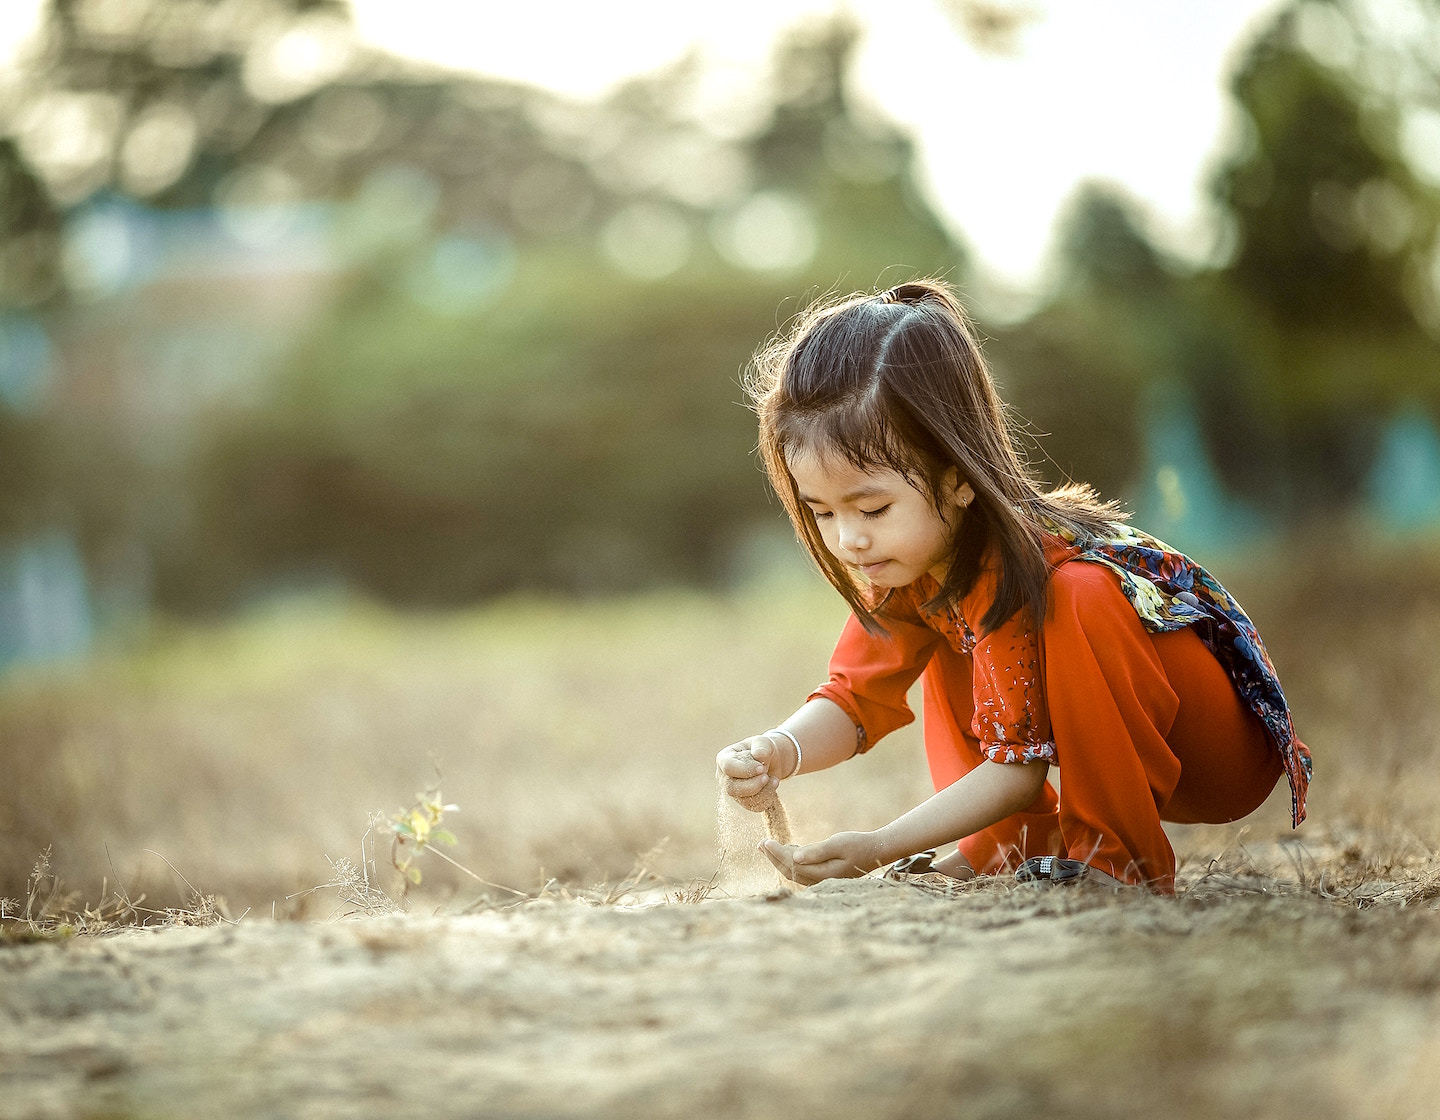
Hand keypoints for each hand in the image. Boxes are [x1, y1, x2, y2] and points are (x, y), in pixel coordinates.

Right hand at [716, 734, 793, 811]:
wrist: (770, 761)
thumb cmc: (762, 749)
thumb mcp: (763, 742)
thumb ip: (761, 745)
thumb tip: (759, 755)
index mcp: (724, 758)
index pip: (728, 767)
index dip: (745, 769)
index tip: (761, 767)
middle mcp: (724, 777)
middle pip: (731, 788)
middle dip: (753, 784)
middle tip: (766, 776)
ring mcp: (733, 791)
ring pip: (744, 800)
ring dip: (763, 791)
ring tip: (773, 779)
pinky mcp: (743, 801)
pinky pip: (754, 806)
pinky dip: (767, 798)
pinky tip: (772, 785)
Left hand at [759, 831, 883, 884]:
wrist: (875, 851)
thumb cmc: (858, 844)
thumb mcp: (838, 844)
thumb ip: (817, 851)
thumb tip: (795, 858)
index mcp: (823, 874)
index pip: (793, 865)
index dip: (777, 854)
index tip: (766, 842)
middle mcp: (820, 880)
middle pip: (790, 871)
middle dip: (773, 858)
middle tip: (760, 844)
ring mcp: (822, 879)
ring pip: (794, 871)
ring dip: (779, 859)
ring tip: (766, 846)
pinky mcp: (824, 874)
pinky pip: (802, 870)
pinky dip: (791, 860)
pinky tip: (786, 850)